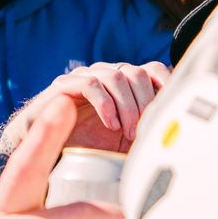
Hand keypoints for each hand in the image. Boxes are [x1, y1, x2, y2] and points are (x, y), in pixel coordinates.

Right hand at [0, 62, 169, 159]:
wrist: (41, 149)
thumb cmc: (85, 147)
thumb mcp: (124, 144)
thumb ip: (146, 134)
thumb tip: (176, 138)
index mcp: (124, 84)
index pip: (153, 69)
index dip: (166, 83)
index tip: (172, 107)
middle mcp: (107, 75)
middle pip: (138, 73)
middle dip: (145, 103)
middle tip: (142, 132)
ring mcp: (86, 76)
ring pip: (117, 76)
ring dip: (127, 107)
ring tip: (126, 133)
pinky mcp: (66, 84)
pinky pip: (92, 84)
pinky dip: (106, 105)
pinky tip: (110, 125)